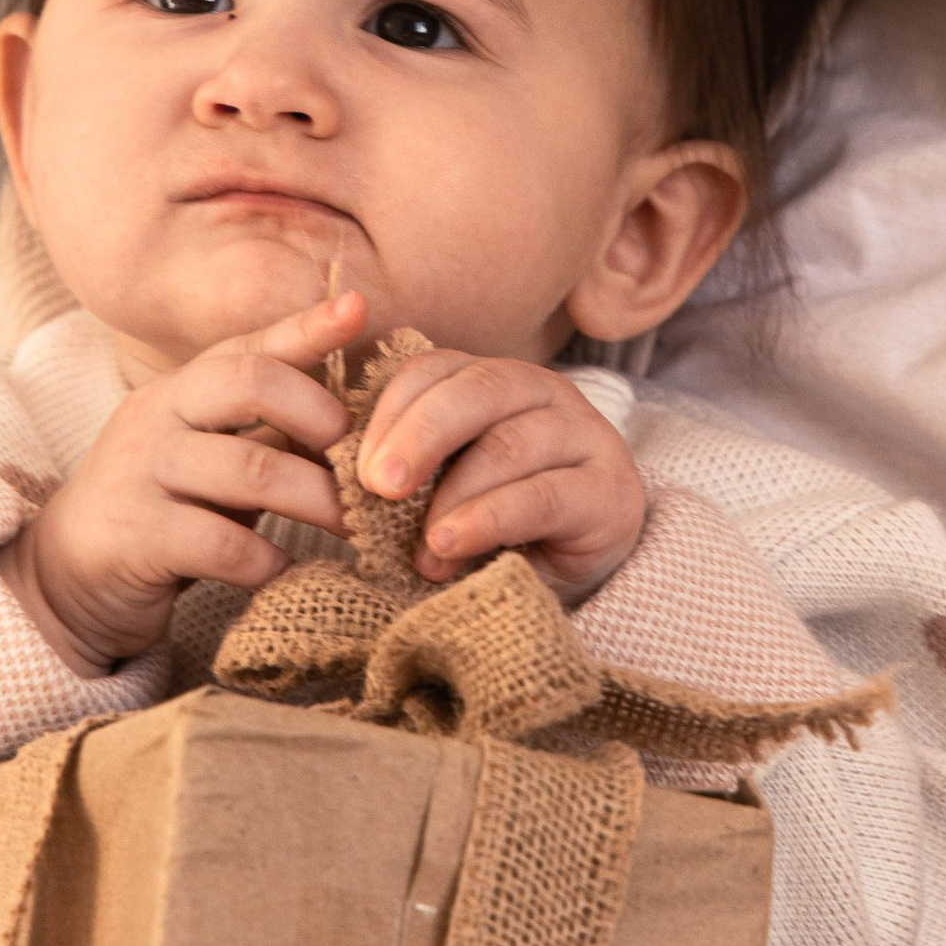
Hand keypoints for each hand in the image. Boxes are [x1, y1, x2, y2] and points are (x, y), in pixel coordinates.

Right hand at [0, 292, 360, 672]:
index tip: (358, 307)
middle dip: (323, 419)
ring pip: (253, 470)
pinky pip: (225, 543)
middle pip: (253, 384)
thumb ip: (265, 433)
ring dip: (318, 502)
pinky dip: (268, 560)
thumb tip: (358, 427)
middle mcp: (156, 416)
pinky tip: (283, 569)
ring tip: (354, 527)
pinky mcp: (136, 536)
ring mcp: (140, 472)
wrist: (68, 581)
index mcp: (179, 389)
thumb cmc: (163, 512)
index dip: (306, 326)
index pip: (249, 346)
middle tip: (362, 463)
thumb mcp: (209, 458)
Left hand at [360, 353, 646, 598]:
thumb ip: (398, 471)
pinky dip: (489, 520)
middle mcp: (542, 392)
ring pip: (510, 443)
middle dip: (419, 437)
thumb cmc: (488, 527)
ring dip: (454, 495)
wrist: (569, 575)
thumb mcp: (438, 489)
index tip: (356, 469)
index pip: (434, 370)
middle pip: (476, 389)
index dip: (390, 412)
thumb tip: (336, 474)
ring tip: (422, 547)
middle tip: (377, 488)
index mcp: (491, 381)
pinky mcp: (609, 491)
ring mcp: (584, 436)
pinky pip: (544, 495)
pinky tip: (452, 546)